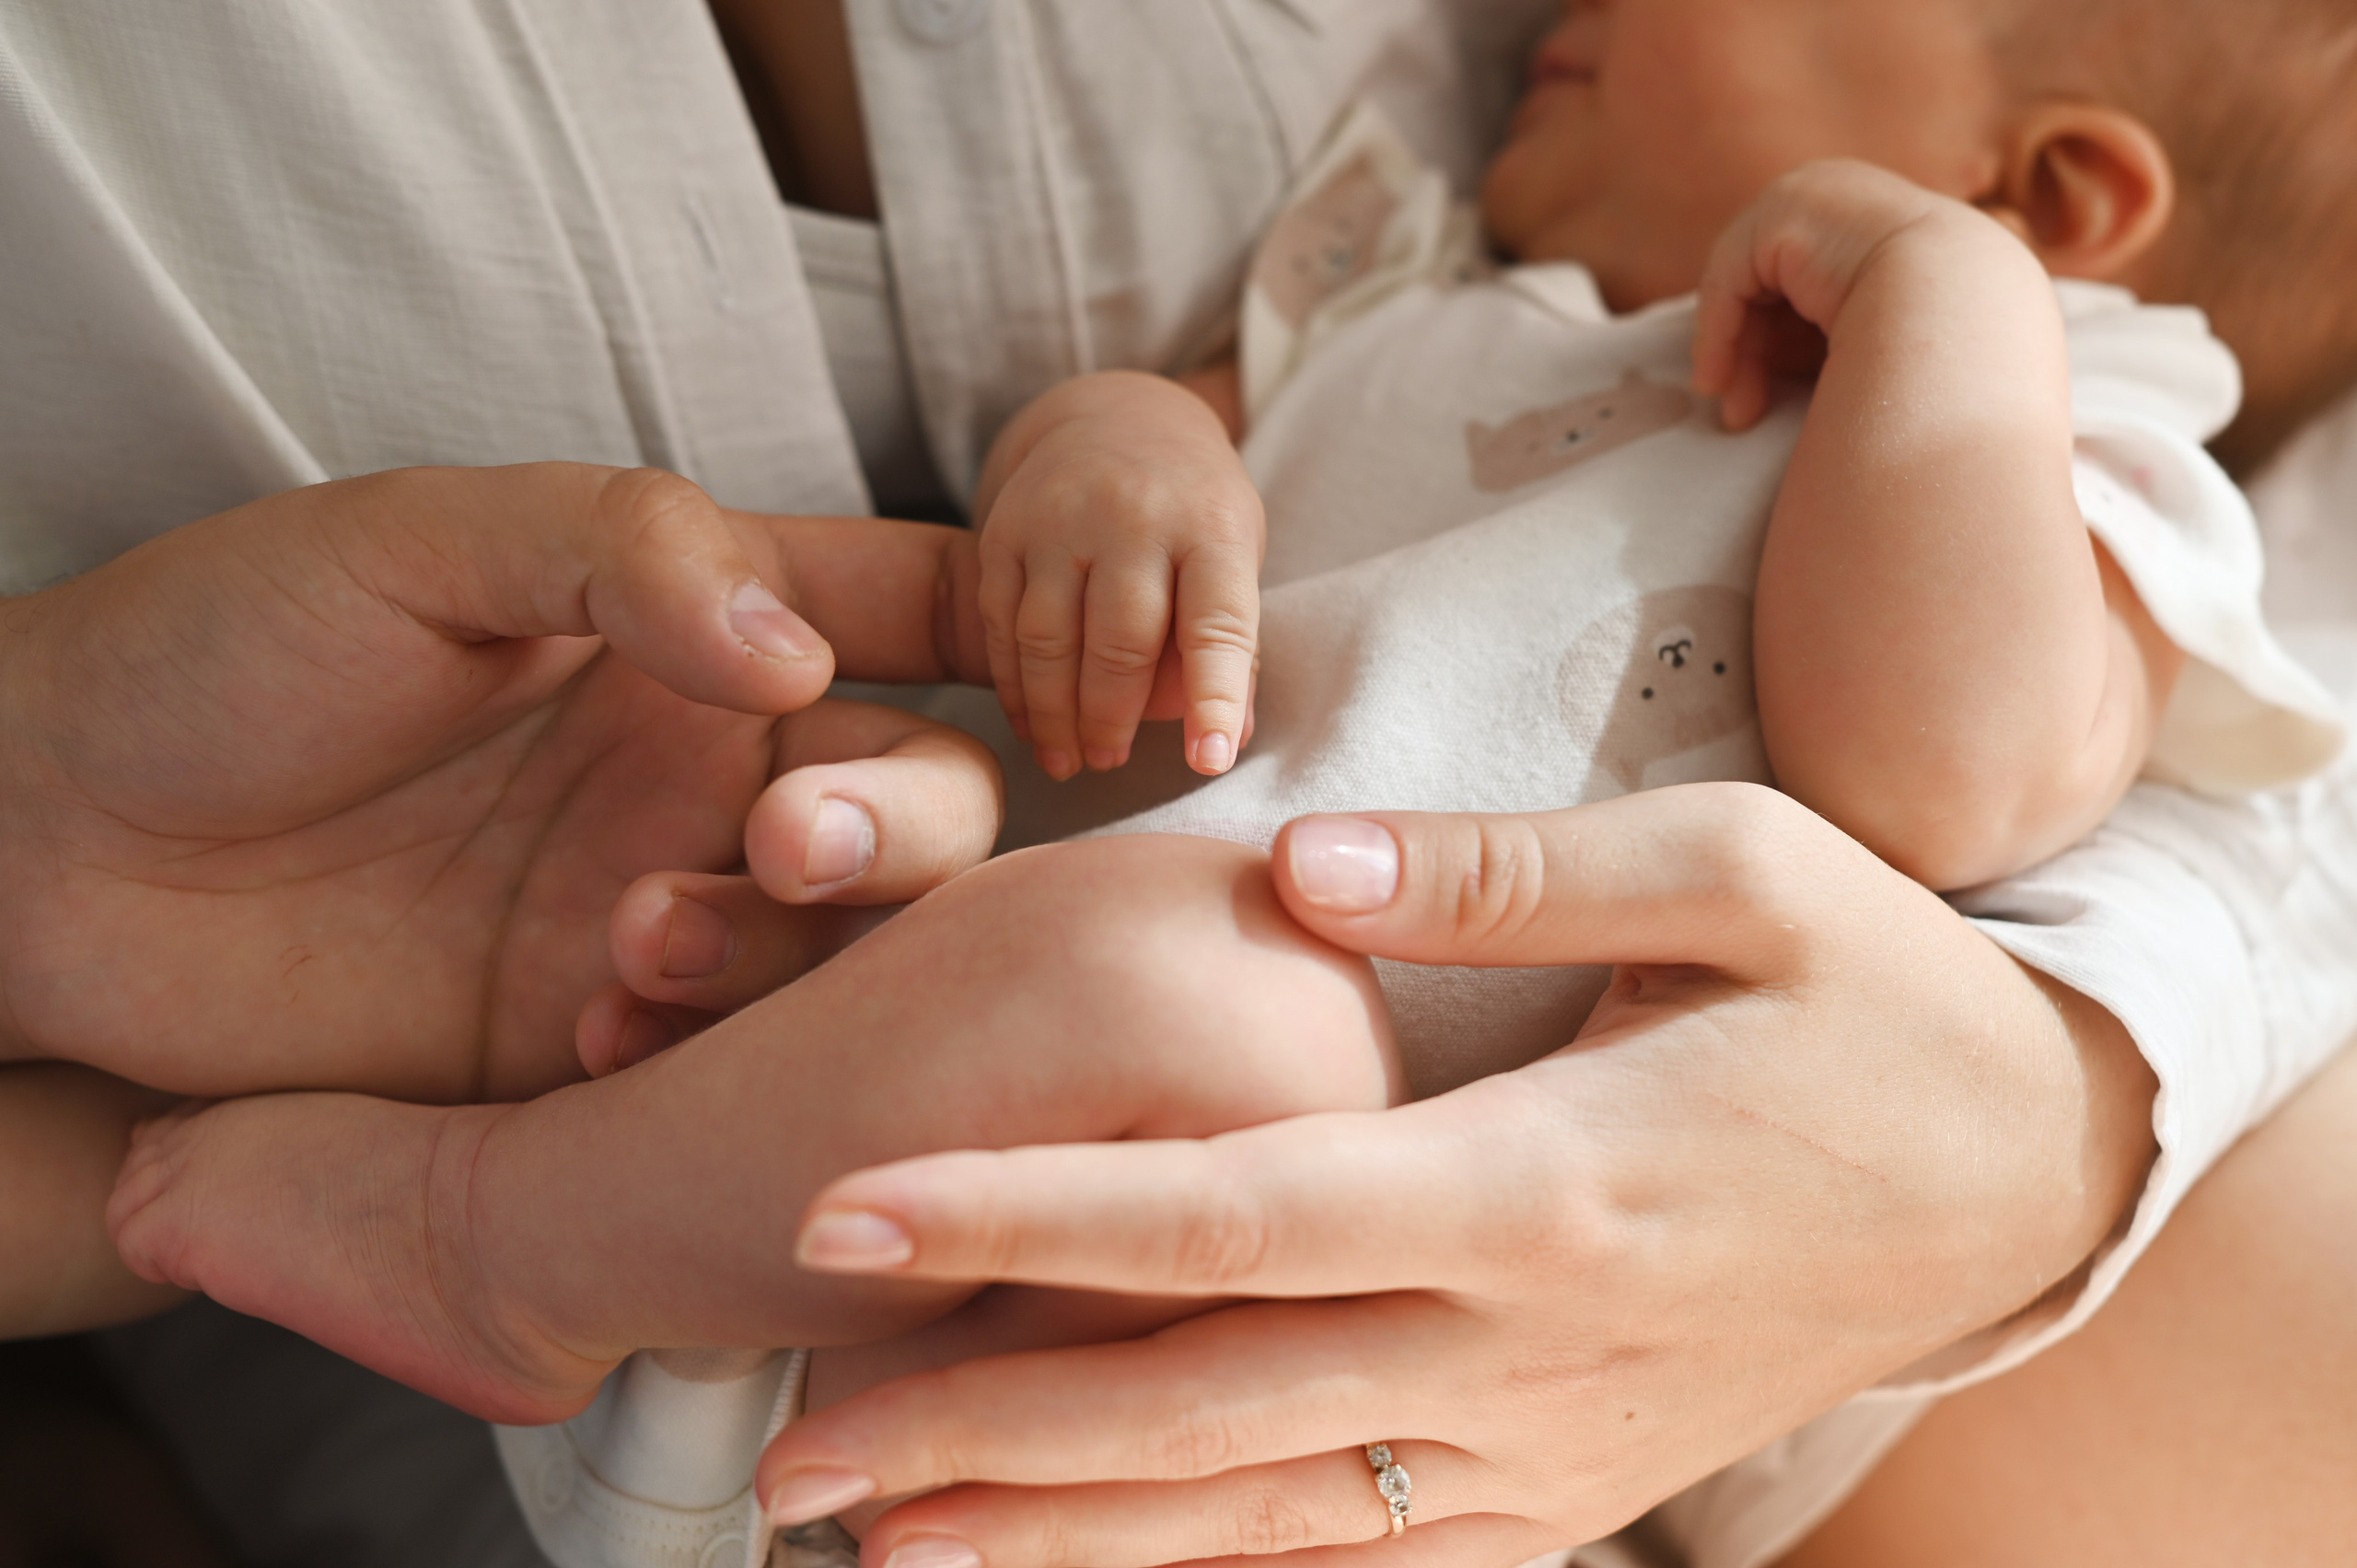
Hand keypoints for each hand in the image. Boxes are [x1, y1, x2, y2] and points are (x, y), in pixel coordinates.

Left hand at [0, 465, 1001, 1100]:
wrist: (41, 857)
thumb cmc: (213, 656)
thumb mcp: (411, 542)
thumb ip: (621, 551)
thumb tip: (800, 651)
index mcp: (692, 629)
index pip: (910, 606)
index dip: (1016, 622)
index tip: (1066, 656)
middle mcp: (710, 774)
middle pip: (930, 800)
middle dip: (901, 831)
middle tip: (783, 845)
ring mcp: (670, 909)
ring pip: (857, 946)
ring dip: (795, 952)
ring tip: (634, 945)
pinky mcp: (605, 1046)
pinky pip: (739, 1064)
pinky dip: (714, 1060)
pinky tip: (604, 1043)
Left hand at [753, 785, 2158, 1562]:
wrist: (2026, 1177)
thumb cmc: (1877, 1001)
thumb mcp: (1739, 870)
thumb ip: (1503, 869)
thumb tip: (1292, 869)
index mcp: (1546, 1181)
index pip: (1233, 1213)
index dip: (1027, 1217)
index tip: (845, 1211)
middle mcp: (1522, 1347)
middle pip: (1201, 1410)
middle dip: (978, 1434)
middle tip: (783, 1452)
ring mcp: (1544, 1446)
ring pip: (1259, 1518)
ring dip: (1057, 1538)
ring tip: (874, 1540)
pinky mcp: (1566, 1489)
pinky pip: (1356, 1555)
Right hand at [974, 371, 1262, 780]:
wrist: (1116, 419)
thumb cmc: (1190, 512)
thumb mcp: (1234, 555)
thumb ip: (1230, 643)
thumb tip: (1227, 740)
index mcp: (1210, 527)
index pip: (1218, 622)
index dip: (1214, 696)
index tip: (1211, 759)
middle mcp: (1134, 517)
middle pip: (1119, 640)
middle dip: (1112, 717)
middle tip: (1110, 761)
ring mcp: (1061, 520)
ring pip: (1048, 639)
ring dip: (1055, 714)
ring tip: (1069, 760)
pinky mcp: (1005, 531)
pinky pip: (1001, 625)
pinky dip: (1013, 686)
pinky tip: (1030, 724)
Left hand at [1694, 159, 2027, 430]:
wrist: (1963, 314)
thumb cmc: (1944, 347)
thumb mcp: (1891, 331)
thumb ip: (1844, 332)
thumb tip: (1791, 372)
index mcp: (1885, 218)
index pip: (1812, 280)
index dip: (1783, 345)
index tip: (1767, 401)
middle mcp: (1849, 191)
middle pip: (1777, 281)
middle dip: (1754, 353)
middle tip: (1742, 415)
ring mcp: (1816, 191)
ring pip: (1749, 282)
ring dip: (1735, 352)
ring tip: (1737, 413)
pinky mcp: (1783, 209)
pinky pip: (1730, 277)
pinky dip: (1718, 333)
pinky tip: (1716, 382)